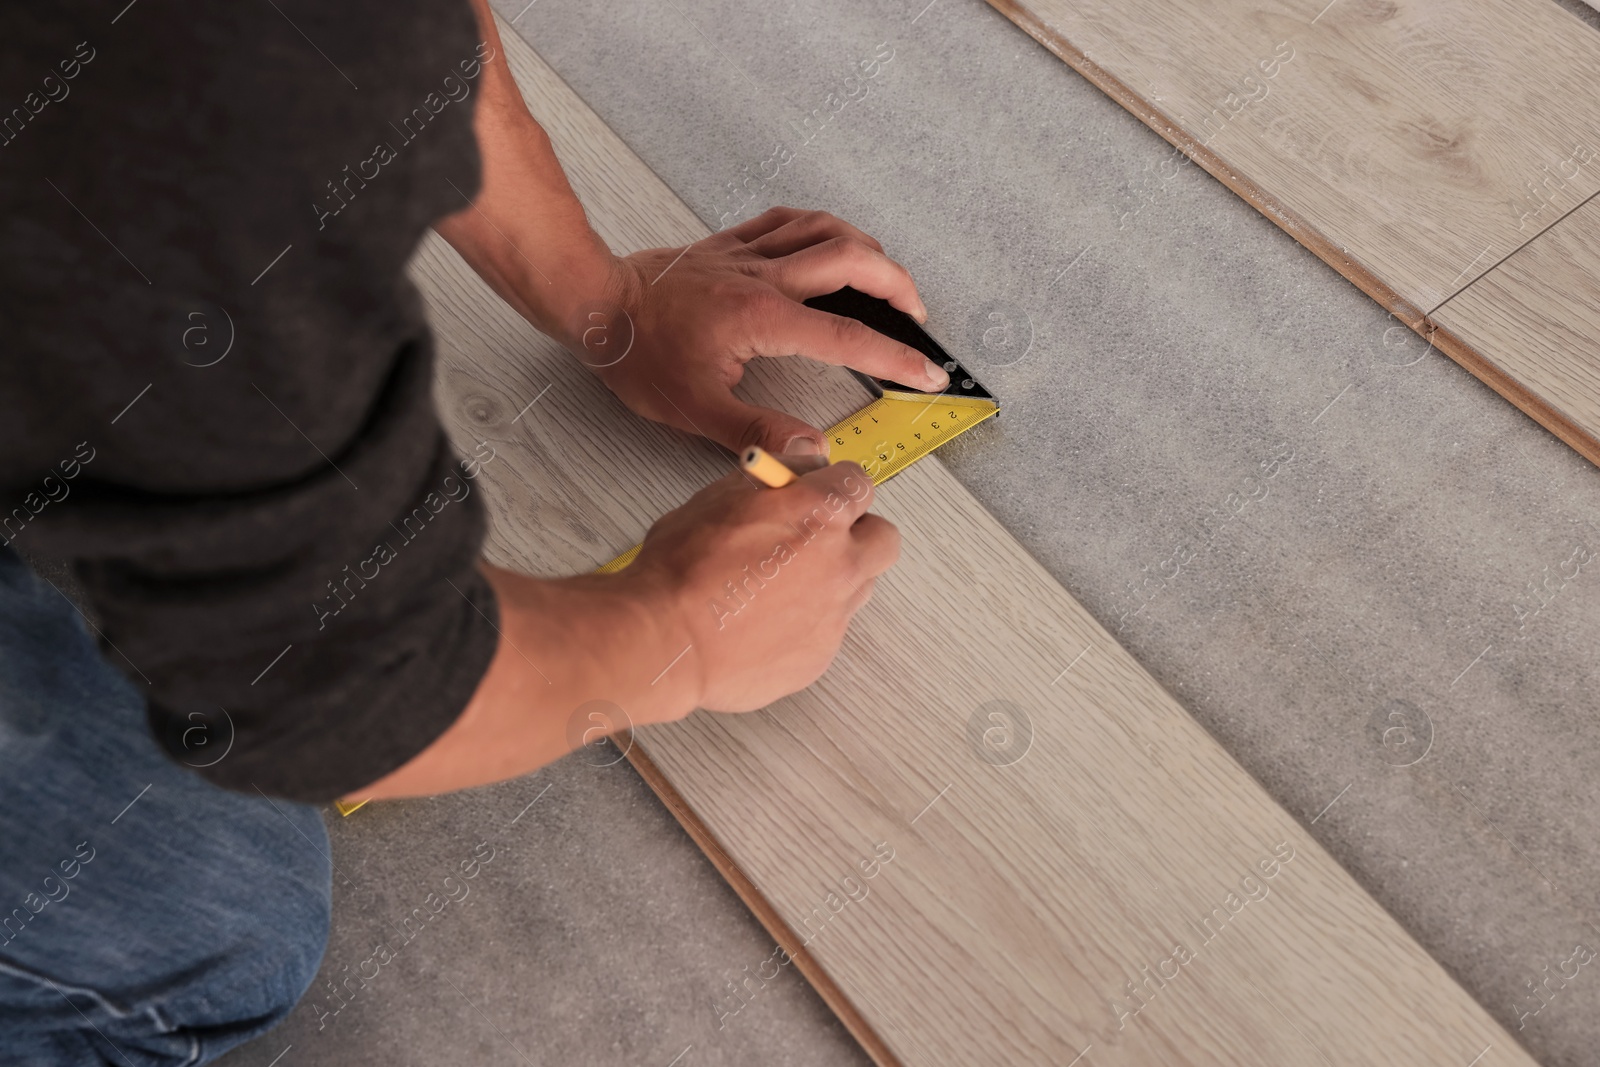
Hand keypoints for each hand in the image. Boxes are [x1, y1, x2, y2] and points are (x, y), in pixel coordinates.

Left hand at [578, 207, 950, 455]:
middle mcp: (764, 278)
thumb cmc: (638, 353)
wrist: (595, 304)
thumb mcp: (695, 409)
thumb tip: (811, 451)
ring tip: (888, 278)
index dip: (897, 358)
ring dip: (868, 250)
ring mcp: (748, 255)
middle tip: (918, 319)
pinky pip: (790, 220)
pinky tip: (831, 241)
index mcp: (764, 320)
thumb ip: (757, 432)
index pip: (848, 337)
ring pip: (827, 230)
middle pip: (854, 262)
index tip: (928, 374)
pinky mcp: (730, 244)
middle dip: (899, 287)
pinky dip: (823, 227)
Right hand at [622, 458, 898, 712]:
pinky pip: (829, 630)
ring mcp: (834, 614)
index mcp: (820, 513)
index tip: (818, 493)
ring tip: (782, 585)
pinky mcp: (820, 655)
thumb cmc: (683, 567)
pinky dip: (807, 622)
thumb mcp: (720, 496)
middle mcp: (840, 563)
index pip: (859, 483)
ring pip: (859, 587)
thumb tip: (800, 469)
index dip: (835, 486)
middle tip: (818, 539)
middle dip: (858, 534)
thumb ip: (772, 480)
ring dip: (834, 579)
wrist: (668, 640)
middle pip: (882, 539)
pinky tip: (766, 622)